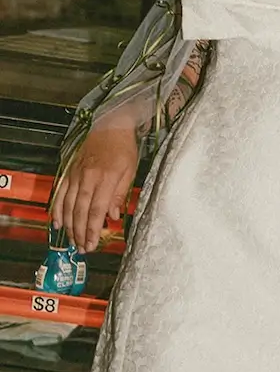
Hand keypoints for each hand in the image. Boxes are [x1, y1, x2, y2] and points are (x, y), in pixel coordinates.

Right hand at [51, 126, 138, 252]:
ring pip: (68, 205)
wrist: (110, 124)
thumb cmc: (123, 146)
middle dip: (81, 233)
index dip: (93, 230)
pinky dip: (57, 209)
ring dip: (69, 226)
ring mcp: (75, 175)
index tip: (93, 244)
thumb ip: (120, 193)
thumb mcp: (130, 169)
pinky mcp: (69, 171)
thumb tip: (114, 215)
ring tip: (72, 241)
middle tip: (83, 248)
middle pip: (81, 211)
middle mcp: (87, 178)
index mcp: (105, 178)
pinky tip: (58, 222)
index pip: (97, 210)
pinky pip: (60, 193)